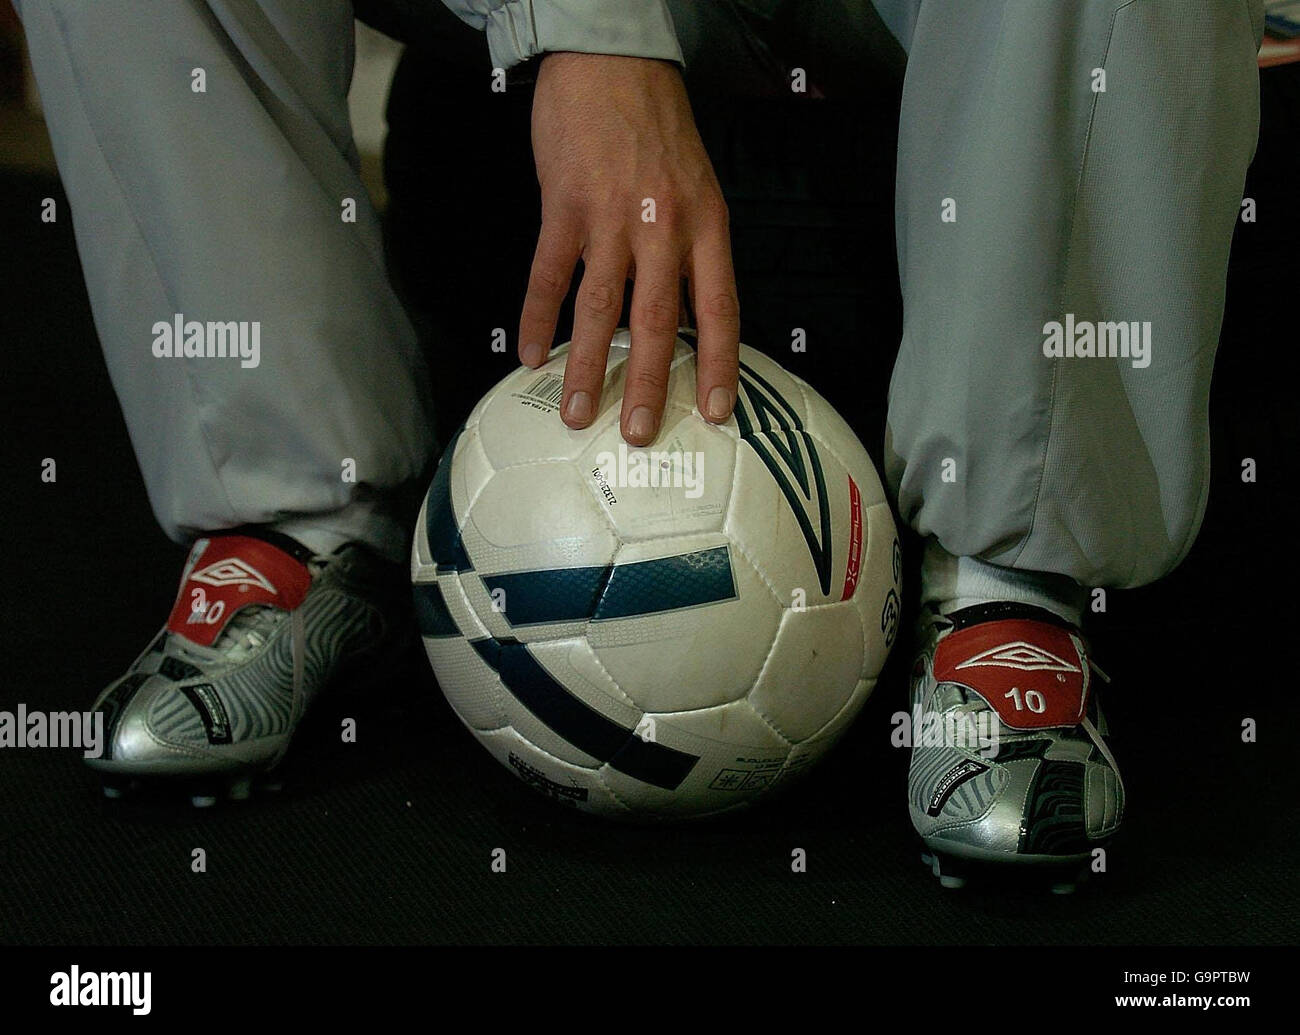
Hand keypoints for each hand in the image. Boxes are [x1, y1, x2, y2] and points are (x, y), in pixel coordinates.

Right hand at [518, 52, 739, 446]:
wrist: (611, 60)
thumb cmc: (657, 126)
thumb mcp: (698, 186)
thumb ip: (691, 248)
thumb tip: (680, 317)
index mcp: (706, 226)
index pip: (719, 310)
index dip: (719, 366)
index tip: (716, 413)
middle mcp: (664, 227)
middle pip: (657, 322)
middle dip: (647, 385)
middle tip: (637, 434)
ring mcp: (611, 217)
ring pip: (599, 307)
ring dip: (585, 366)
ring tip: (575, 413)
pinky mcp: (564, 205)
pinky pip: (549, 273)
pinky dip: (537, 317)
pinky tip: (530, 353)